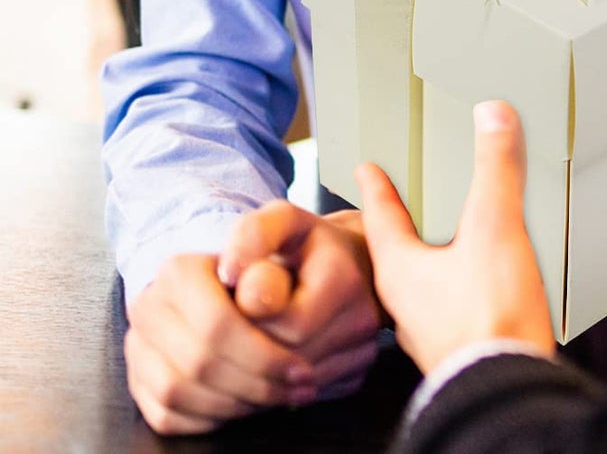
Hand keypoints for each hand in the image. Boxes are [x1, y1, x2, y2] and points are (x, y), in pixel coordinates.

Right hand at [124, 252, 315, 434]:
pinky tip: (245, 407)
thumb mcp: (275, 259)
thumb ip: (271, 277)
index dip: (264, 355)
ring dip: (235, 406)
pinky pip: (165, 416)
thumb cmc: (261, 272)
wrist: (234, 281)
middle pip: (198, 363)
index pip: (217, 326)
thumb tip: (262, 298)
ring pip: (177, 393)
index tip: (302, 370)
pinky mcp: (137, 380)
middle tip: (296, 390)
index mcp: (178, 271)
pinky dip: (208, 420)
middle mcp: (148, 307)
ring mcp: (137, 347)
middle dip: (255, 385)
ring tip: (277, 399)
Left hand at [217, 204, 382, 400]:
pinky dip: (286, 381)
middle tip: (248, 318)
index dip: (254, 317)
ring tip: (264, 331)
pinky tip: (281, 351)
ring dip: (268, 365)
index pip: (288, 325)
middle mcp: (365, 317)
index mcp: (345, 276)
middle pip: (290, 358)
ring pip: (295, 384)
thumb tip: (231, 271)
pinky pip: (308, 394)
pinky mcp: (359, 373)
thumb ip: (255, 236)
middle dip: (257, 343)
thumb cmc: (308, 243)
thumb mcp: (281, 222)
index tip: (245, 295)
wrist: (353, 261)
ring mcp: (365, 349)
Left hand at [357, 101, 554, 375]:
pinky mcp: (460, 345)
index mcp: (402, 271)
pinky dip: (461, 284)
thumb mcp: (494, 228)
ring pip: (425, 281)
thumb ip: (495, 170)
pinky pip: (452, 305)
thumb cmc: (488, 318)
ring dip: (434, 255)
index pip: (380, 218)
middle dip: (406, 221)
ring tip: (454, 233)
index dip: (376, 188)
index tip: (365, 168)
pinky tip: (486, 280)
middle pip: (399, 251)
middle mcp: (408, 303)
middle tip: (411, 194)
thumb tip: (491, 117)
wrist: (507, 386)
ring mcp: (432, 328)